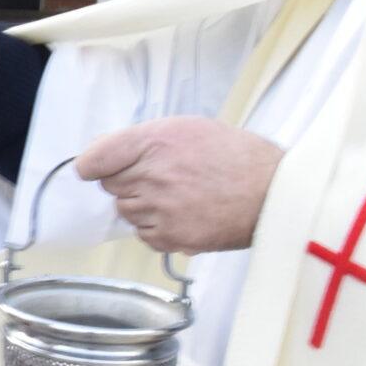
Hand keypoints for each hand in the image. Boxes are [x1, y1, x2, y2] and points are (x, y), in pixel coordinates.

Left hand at [73, 116, 283, 253]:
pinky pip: (143, 235)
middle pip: (110, 186)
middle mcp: (152, 176)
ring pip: (126, 211)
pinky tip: (182, 214)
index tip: (96, 168)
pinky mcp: (171, 237)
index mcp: (153, 142)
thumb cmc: (236, 156)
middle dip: (127, 182)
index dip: (94, 165)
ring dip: (142, 205)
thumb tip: (111, 156)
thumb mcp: (188, 128)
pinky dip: (156, 228)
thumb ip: (145, 141)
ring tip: (176, 196)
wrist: (272, 192)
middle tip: (159, 177)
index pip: (94, 160)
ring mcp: (160, 209)